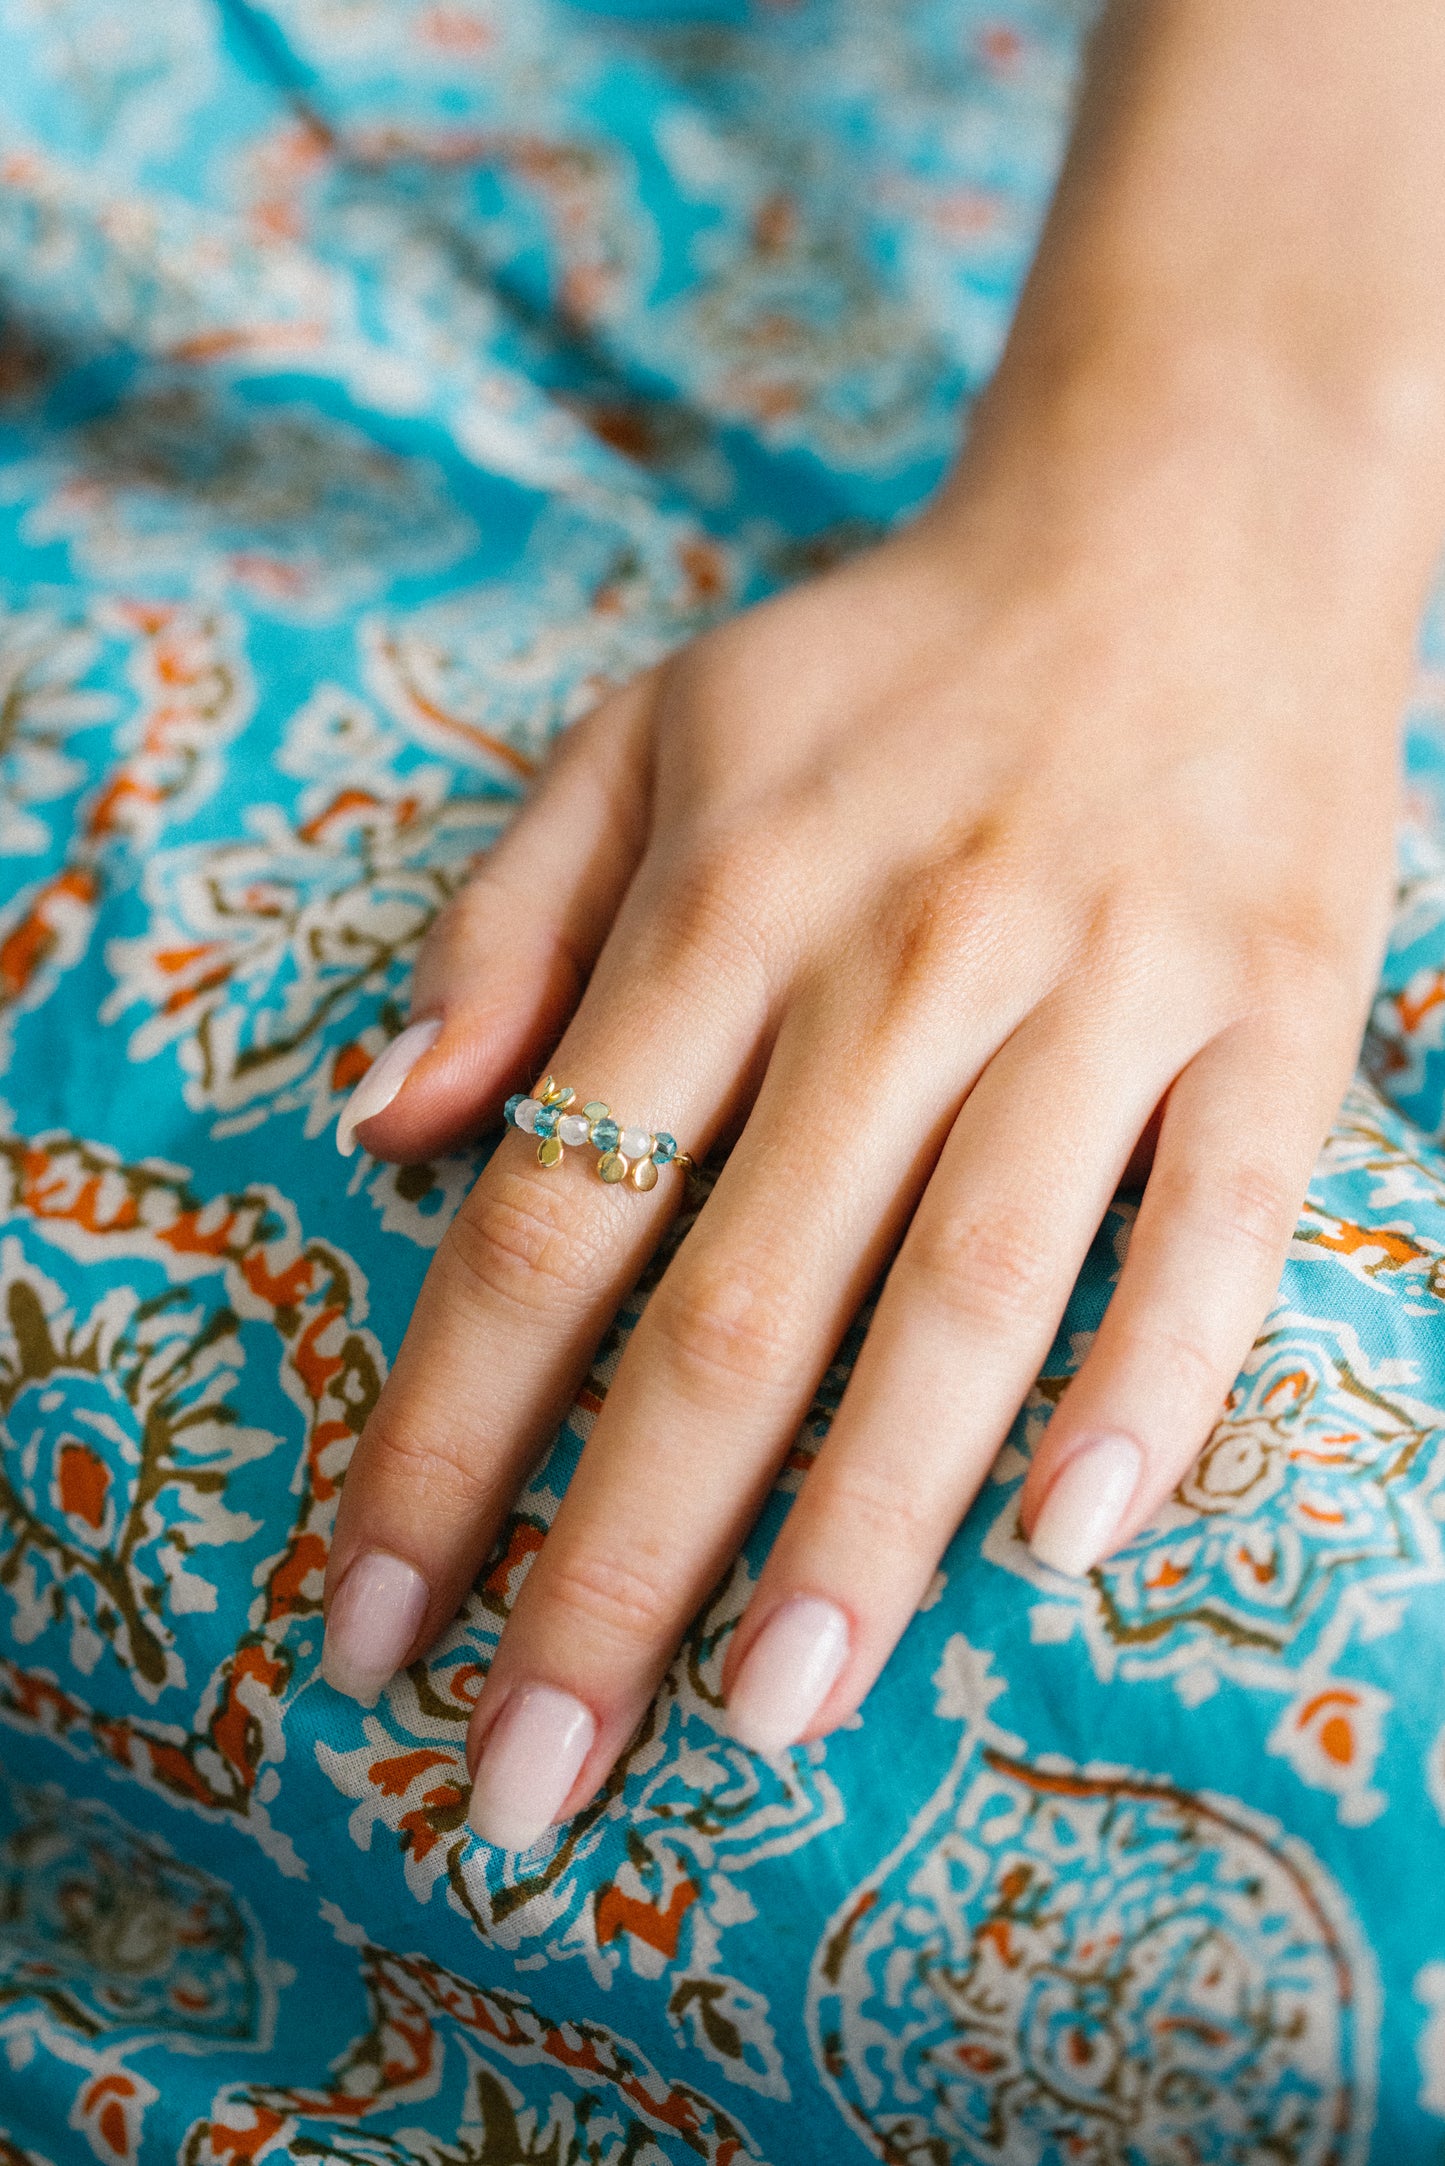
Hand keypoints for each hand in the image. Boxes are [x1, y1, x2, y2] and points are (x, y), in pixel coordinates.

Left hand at [318, 384, 1411, 1854]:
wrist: (1185, 522)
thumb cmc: (889, 667)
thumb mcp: (654, 734)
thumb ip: (507, 925)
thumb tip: (382, 1127)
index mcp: (728, 893)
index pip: (555, 1210)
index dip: (448, 1435)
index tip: (373, 1627)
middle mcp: (905, 953)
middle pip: (735, 1304)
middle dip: (617, 1561)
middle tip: (534, 1781)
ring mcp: (1106, 984)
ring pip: (966, 1292)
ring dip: (860, 1526)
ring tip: (762, 1719)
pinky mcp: (1274, 1011)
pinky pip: (1215, 1224)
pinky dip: (1146, 1384)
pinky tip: (1063, 1543)